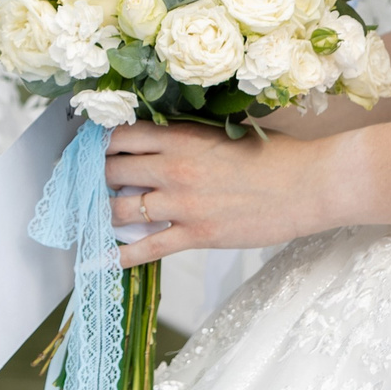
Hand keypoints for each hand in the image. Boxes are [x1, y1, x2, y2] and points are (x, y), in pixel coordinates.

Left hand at [105, 122, 345, 266]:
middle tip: (84, 182)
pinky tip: (104, 258)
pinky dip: (122, 254)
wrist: (306, 184)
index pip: (120, 135)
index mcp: (180, 136)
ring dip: (102, 211)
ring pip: (121, 208)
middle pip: (111, 170)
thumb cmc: (273, 154)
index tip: (88, 146)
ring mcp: (182, 203)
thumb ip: (187, 136)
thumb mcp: (223, 131)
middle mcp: (173, 167)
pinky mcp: (196, 234)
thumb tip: (158, 140)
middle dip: (94, 176)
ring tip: (90, 215)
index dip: (98, 141)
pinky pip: (148, 247)